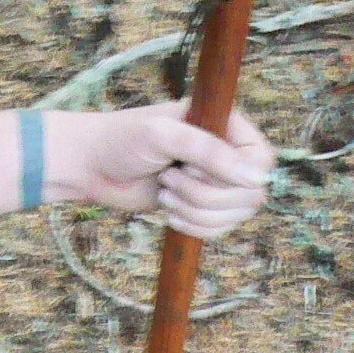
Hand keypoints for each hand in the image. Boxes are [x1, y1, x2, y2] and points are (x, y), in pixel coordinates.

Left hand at [73, 102, 273, 238]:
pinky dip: (195, 226)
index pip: (262, 159)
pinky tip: (168, 212)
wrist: (91, 166)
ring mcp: (214, 180)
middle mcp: (224, 151)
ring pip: (236, 215)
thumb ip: (209, 152)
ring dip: (197, 212)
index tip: (198, 172)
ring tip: (165, 192)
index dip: (239, 176)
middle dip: (207, 196)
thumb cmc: (121, 140)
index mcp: (221, 123)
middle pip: (251, 194)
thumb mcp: (163, 136)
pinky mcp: (200, 204)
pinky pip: (220, 229)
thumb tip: (259, 177)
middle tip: (171, 179)